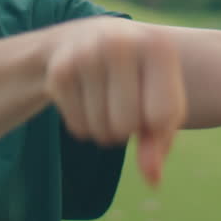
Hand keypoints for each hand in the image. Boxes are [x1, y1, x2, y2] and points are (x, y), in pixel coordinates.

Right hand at [42, 17, 187, 186]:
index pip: (161, 115)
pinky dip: (84, 125)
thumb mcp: (159, 101)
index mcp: (156, 46)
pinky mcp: (59, 71)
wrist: (86, 39)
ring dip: (104, 129)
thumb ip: (160, 141)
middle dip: (126, 129)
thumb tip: (153, 180)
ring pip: (100, 129)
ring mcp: (85, 54)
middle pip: (126, 125)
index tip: (151, 107)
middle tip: (123, 104)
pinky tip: (85, 98)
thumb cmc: (137, 77)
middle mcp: (120, 43)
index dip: (156, 127)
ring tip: (105, 101)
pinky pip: (78, 128)